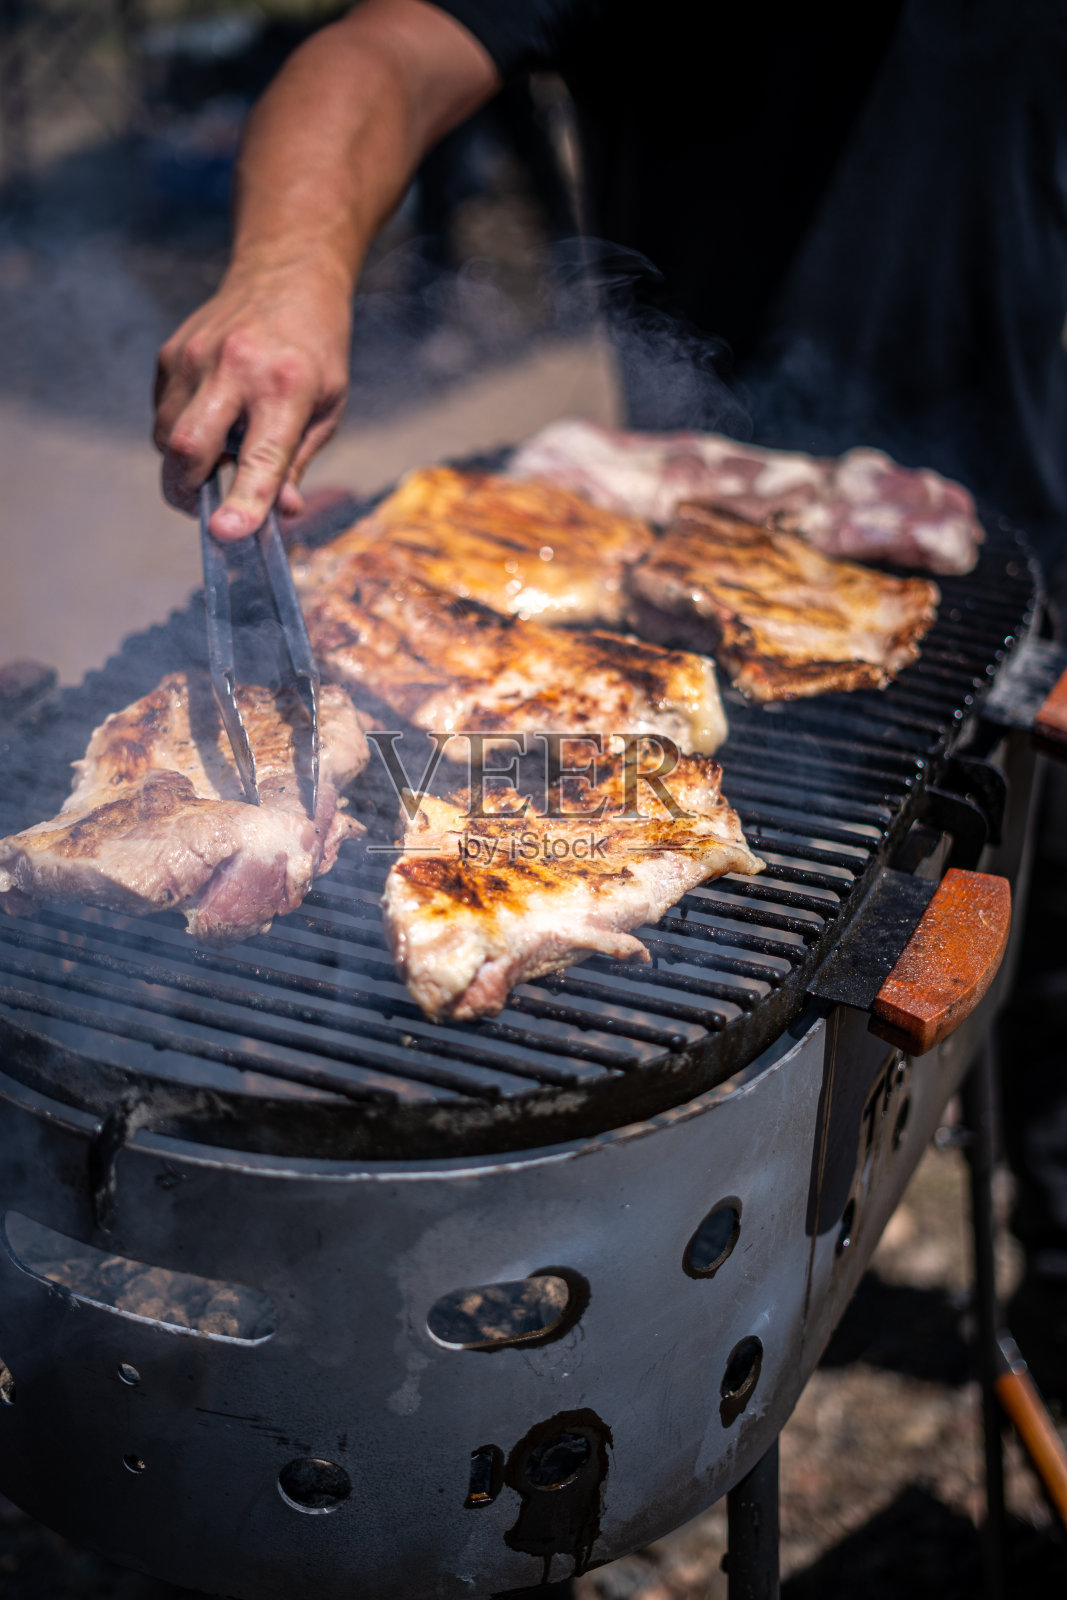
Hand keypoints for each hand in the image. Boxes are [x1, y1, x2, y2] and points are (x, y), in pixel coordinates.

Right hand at [153, 258, 351, 539]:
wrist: (286, 275)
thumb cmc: (315, 351)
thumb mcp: (328, 408)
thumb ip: (299, 463)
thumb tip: (282, 514)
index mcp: (286, 386)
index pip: (261, 457)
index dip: (244, 500)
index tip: (226, 534)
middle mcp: (233, 368)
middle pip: (187, 447)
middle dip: (185, 491)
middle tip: (202, 508)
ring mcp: (194, 357)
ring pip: (165, 437)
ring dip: (184, 464)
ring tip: (220, 452)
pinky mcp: (171, 353)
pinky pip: (163, 414)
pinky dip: (180, 432)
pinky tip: (211, 417)